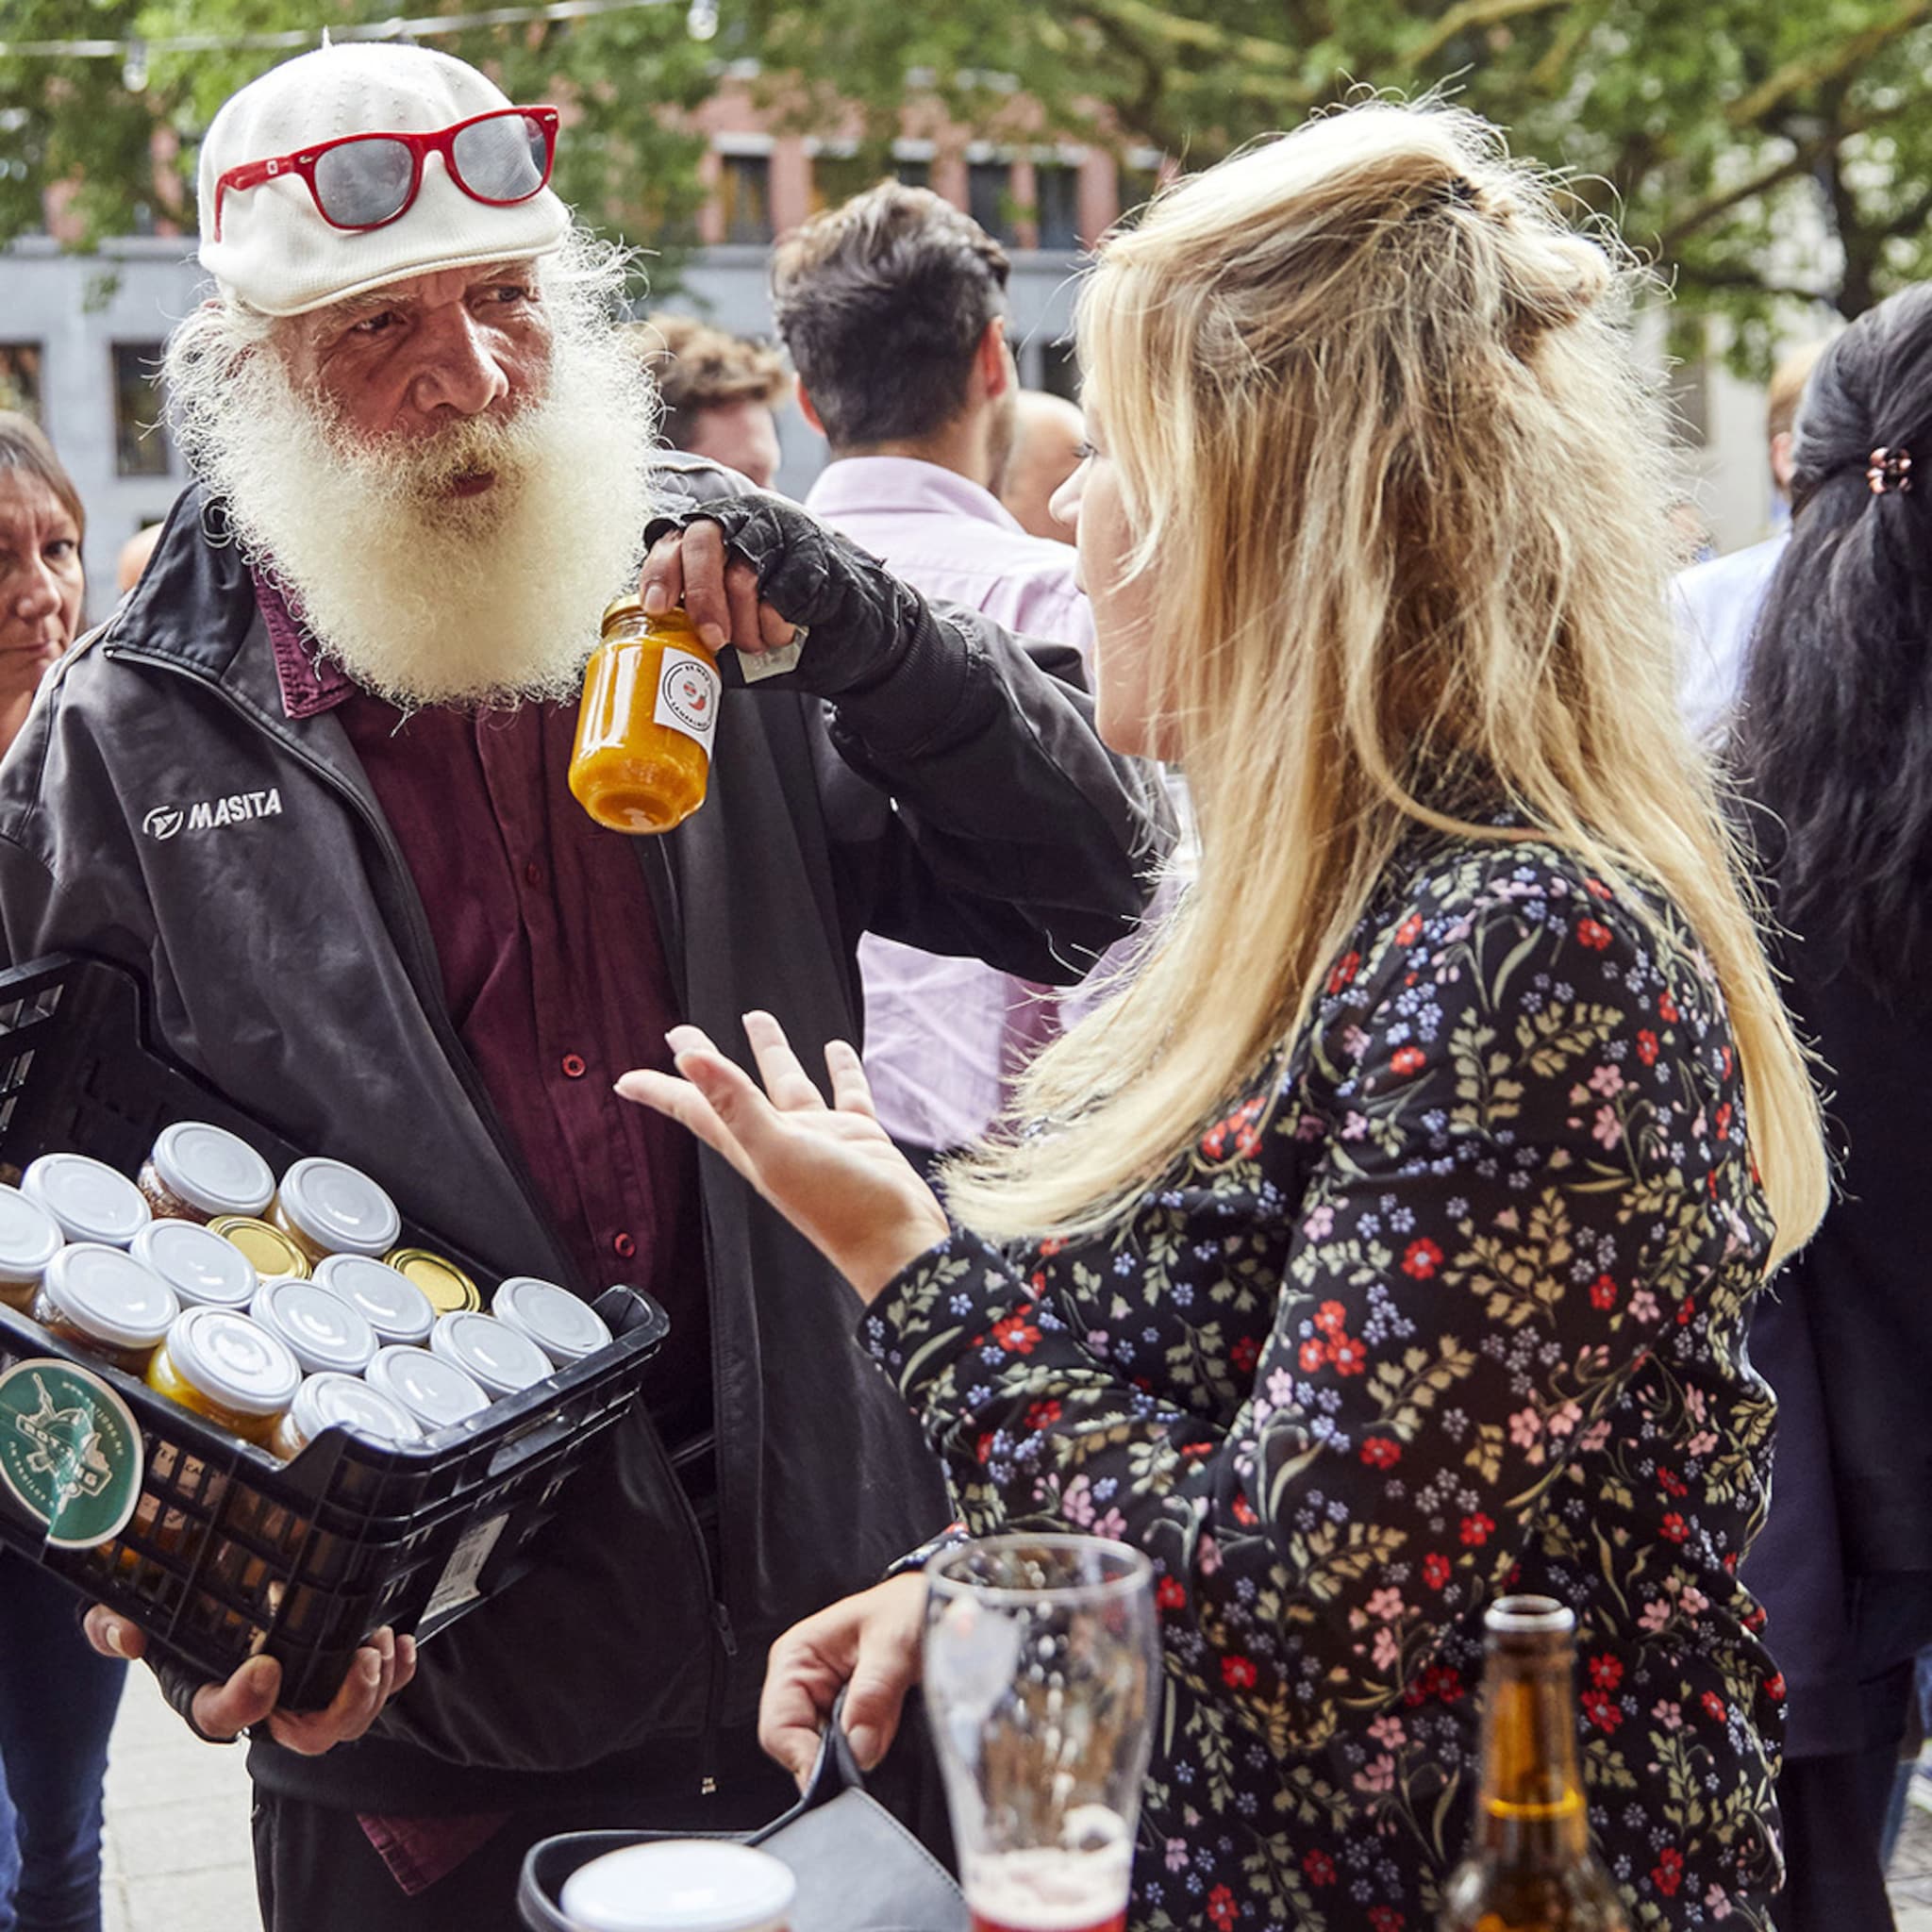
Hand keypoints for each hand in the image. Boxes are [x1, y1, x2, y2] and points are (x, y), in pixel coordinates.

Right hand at [86, 1608, 416, 1754]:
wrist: (208, 1571)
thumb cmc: (171, 1591)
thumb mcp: (124, 1602)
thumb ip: (111, 1623)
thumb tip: (128, 1636)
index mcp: (206, 1690)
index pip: (221, 1719)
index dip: (245, 1704)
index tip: (268, 1667)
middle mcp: (261, 1700)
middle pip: (303, 1736)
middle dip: (339, 1707)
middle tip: (360, 1658)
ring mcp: (304, 1687)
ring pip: (345, 1721)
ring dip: (373, 1689)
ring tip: (379, 1643)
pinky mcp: (338, 1665)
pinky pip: (375, 1690)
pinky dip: (396, 1675)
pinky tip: (402, 1645)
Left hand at [616, 1010, 948, 1303]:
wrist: (899, 1244)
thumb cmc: (838, 1209)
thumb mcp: (778, 1150)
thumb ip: (736, 1104)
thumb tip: (690, 1060)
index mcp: (752, 1147)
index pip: (696, 1110)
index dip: (660, 1093)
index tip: (625, 1079)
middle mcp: (779, 1140)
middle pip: (734, 1091)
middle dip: (707, 1063)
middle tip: (682, 1033)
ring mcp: (819, 1137)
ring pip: (787, 1084)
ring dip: (771, 1053)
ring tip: (757, 1018)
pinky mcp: (858, 1136)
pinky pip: (844, 1094)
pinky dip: (839, 1070)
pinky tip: (835, 1049)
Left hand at [638, 493, 942, 697]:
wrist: (855, 636)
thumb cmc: (787, 633)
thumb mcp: (735, 633)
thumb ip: (703, 630)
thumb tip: (663, 650)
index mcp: (716, 537)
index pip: (676, 541)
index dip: (661, 572)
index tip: (657, 607)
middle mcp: (745, 523)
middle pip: (704, 543)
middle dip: (703, 598)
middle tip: (713, 638)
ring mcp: (782, 531)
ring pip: (743, 572)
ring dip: (747, 624)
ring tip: (759, 644)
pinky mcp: (816, 551)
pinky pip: (782, 591)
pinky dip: (778, 624)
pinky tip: (785, 633)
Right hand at [760, 1573, 927, 1786]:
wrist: (934, 1603)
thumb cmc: (906, 1609)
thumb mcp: (894, 1643)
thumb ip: (874, 1694)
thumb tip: (858, 1749)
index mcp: (795, 1656)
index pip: (779, 1728)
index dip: (805, 1758)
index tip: (843, 1773)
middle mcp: (800, 1682)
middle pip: (797, 1747)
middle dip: (835, 1756)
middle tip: (872, 1746)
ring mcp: (822, 1701)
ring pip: (823, 1754)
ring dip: (855, 1751)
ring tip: (884, 1724)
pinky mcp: (844, 1716)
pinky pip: (847, 1748)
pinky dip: (867, 1747)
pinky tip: (885, 1728)